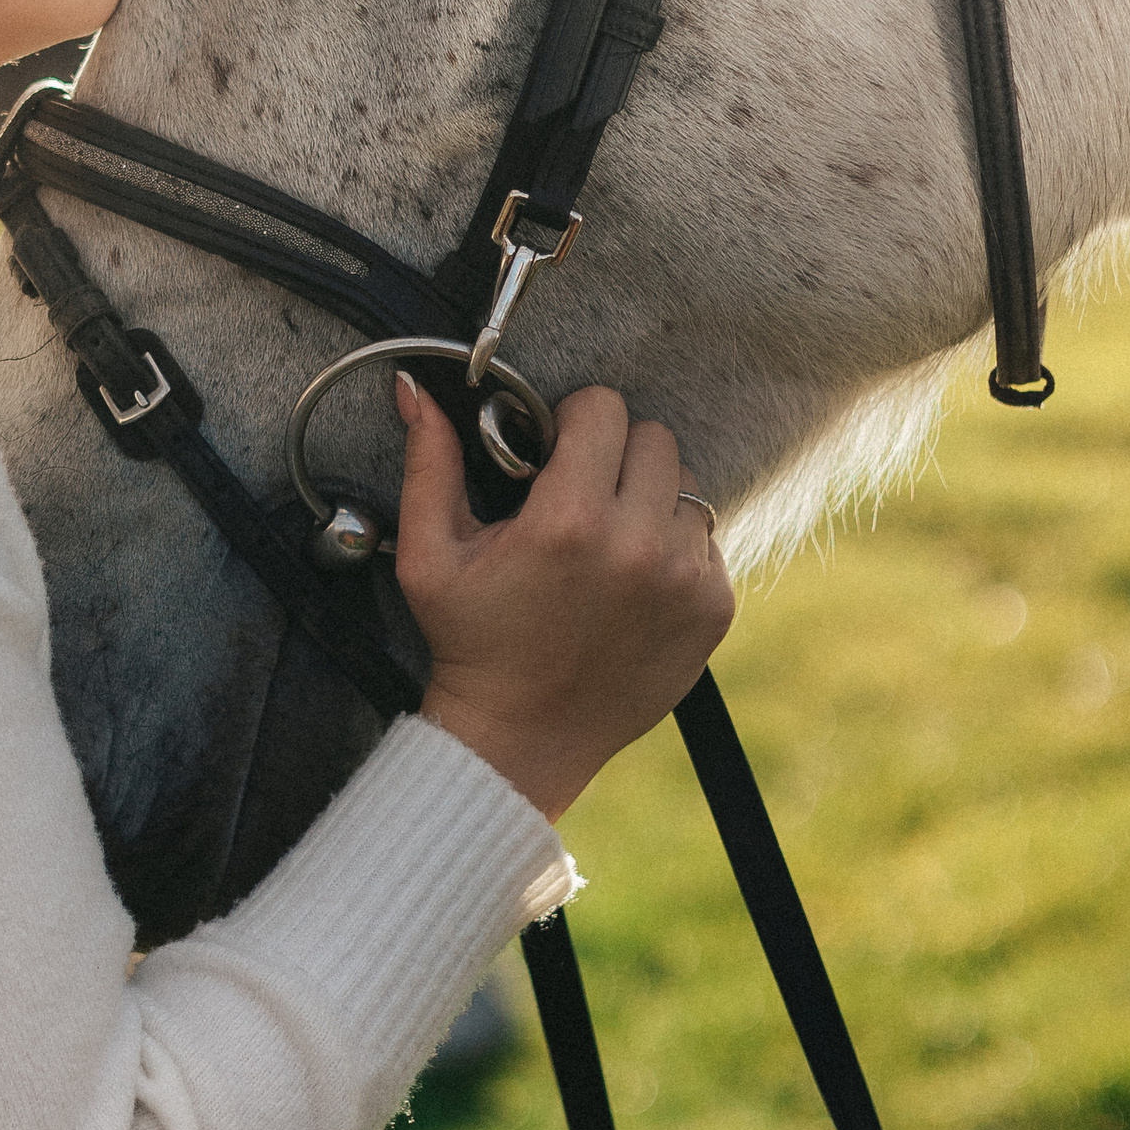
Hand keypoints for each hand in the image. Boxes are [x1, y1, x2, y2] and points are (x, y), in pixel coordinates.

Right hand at [393, 378, 732, 820]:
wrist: (523, 739)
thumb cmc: (470, 642)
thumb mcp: (428, 555)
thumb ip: (429, 464)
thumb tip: (416, 390)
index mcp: (569, 521)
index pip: (603, 408)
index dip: (572, 420)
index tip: (554, 452)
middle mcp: (639, 546)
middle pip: (655, 438)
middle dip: (614, 454)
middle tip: (581, 494)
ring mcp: (685, 580)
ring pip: (687, 487)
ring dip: (649, 500)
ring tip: (607, 541)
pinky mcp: (713, 609)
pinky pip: (706, 540)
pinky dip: (673, 547)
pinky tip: (630, 581)